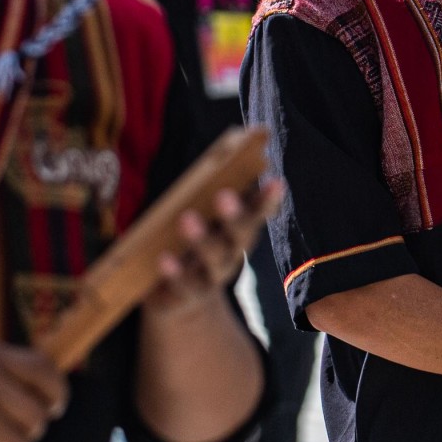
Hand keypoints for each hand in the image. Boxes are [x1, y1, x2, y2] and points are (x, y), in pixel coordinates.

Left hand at [145, 180, 285, 322]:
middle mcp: (232, 252)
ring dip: (202, 240)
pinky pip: (185, 284)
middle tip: (223, 196)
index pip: (257, 212)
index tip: (277, 182)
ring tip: (186, 219)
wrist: (178, 295)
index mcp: (238, 228)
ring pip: (213, 259)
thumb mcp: (199, 215)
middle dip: (233, 216)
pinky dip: (176, 272)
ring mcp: (212, 276)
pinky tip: (165, 259)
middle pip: (239, 235)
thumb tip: (226, 146)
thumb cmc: (190, 240)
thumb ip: (209, 188)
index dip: (267, 199)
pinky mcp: (188, 294)